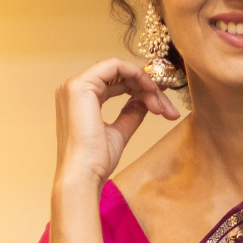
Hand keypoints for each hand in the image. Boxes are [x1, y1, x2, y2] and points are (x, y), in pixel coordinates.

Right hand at [54, 57, 180, 191]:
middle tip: (167, 109)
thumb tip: (145, 101)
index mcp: (80, 100)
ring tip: (161, 108)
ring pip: (121, 70)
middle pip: (120, 76)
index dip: (140, 88)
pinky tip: (151, 91)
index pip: (114, 83)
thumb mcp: (119, 132)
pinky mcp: (81, 86)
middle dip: (148, 89)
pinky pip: (116, 65)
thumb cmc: (96, 162)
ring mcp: (76, 85)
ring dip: (146, 85)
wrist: (84, 177)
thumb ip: (130, 113)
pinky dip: (137, 75)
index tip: (162, 102)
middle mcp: (74, 88)